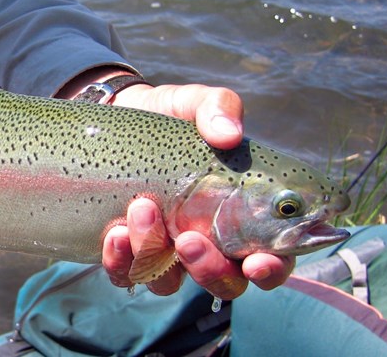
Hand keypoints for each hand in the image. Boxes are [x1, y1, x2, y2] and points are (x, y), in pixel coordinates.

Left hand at [102, 84, 294, 297]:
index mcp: (241, 216)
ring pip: (170, 283)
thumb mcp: (195, 103)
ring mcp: (166, 251)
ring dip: (155, 253)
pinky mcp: (127, 251)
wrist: (117, 117)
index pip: (269, 258)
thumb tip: (228, 134)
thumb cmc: (169, 117)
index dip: (271, 269)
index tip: (256, 261)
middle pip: (224, 282)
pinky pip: (126, 275)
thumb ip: (218, 108)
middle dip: (209, 270)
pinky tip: (115, 232)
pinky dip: (121, 261)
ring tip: (141, 209)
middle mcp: (208, 242)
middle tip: (188, 238)